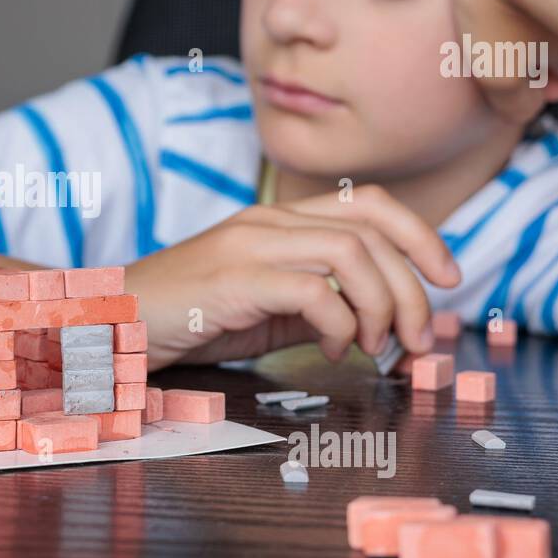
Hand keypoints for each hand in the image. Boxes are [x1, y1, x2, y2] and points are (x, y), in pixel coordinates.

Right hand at [125, 185, 460, 369]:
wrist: (110, 322)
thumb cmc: (184, 319)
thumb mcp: (262, 308)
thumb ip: (314, 305)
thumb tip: (375, 324)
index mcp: (277, 220)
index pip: (369, 204)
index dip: (421, 235)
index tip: (447, 279)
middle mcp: (268, 222)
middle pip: (372, 231)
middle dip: (415, 289)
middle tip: (420, 342)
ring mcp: (250, 245)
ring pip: (353, 256)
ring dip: (385, 309)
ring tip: (379, 350)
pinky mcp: (234, 279)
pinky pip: (316, 292)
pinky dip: (341, 326)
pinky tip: (330, 353)